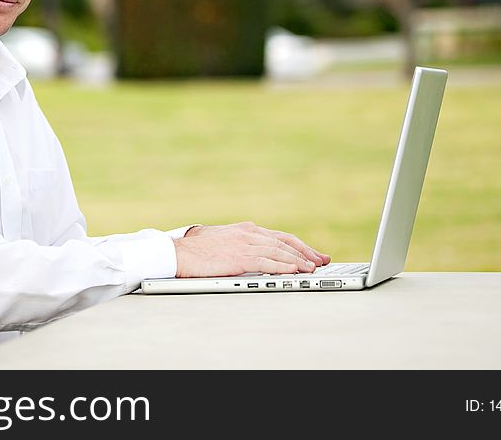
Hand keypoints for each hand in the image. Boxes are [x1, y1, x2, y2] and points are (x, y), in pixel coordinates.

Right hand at [173, 221, 330, 277]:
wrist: (178, 252)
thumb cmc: (195, 250)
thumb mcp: (222, 241)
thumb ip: (238, 244)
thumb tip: (249, 254)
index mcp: (246, 229)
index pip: (280, 237)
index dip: (299, 246)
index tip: (312, 254)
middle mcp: (249, 233)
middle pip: (285, 242)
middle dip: (306, 252)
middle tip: (322, 260)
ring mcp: (245, 244)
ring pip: (280, 251)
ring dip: (300, 260)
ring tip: (314, 268)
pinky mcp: (240, 257)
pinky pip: (268, 261)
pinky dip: (284, 266)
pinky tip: (295, 271)